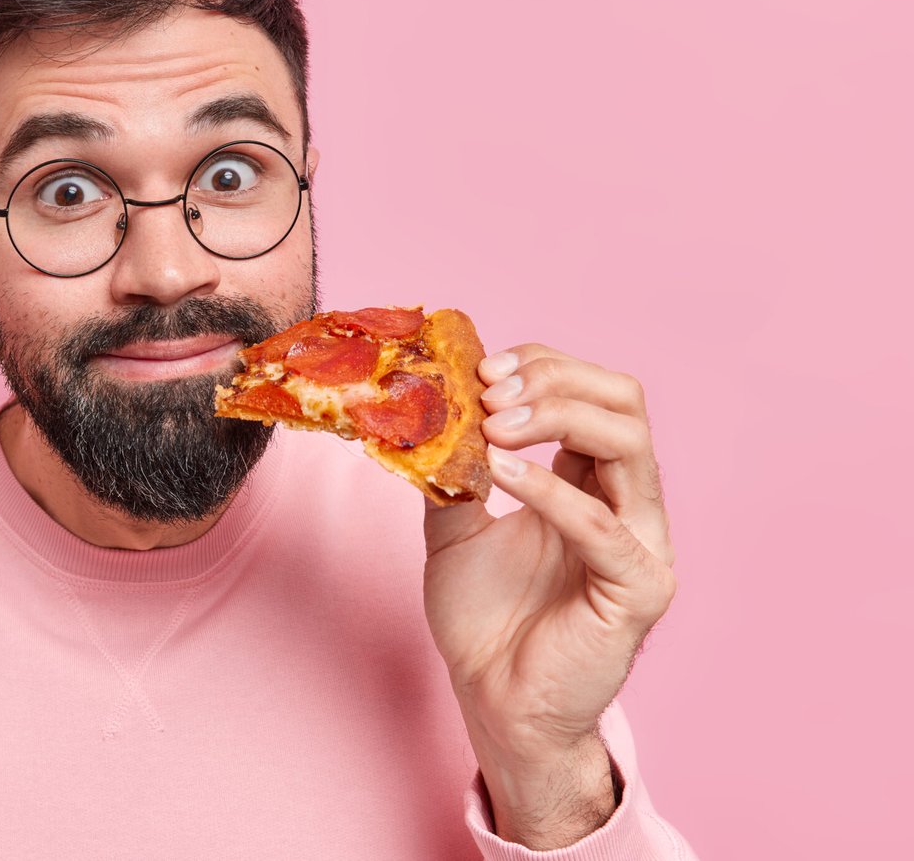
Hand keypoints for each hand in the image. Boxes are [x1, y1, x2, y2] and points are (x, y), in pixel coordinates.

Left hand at [421, 344, 675, 847]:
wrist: (494, 701)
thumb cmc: (486, 618)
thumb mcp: (454, 525)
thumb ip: (453, 467)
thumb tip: (425, 405)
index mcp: (595, 482)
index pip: (594, 393)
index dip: (542, 368)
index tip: (480, 369)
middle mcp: (631, 505)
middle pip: (625, 403)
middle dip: (553, 381)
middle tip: (488, 391)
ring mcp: (643, 545)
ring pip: (631, 445)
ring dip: (555, 418)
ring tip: (492, 425)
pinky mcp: (639, 590)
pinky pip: (602, 525)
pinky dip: (548, 489)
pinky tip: (501, 472)